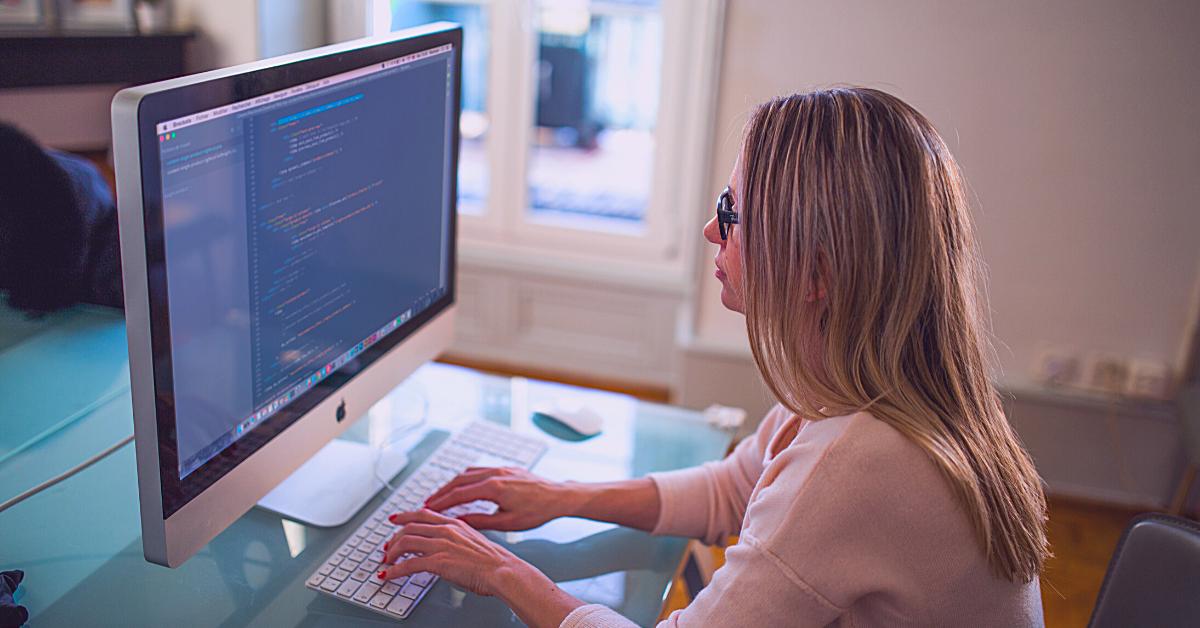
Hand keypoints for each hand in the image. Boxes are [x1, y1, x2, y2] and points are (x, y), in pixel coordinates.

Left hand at [378, 508, 526, 596]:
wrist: (503, 570)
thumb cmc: (494, 561)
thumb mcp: (474, 541)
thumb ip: (458, 540)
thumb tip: (447, 548)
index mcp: (455, 523)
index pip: (423, 514)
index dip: (405, 515)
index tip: (395, 519)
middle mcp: (446, 530)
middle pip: (409, 527)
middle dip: (393, 538)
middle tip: (386, 548)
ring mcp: (441, 545)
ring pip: (405, 542)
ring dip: (391, 553)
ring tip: (386, 563)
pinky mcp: (439, 562)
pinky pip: (408, 564)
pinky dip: (394, 570)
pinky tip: (389, 575)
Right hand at [423, 467, 572, 530]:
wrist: (558, 496)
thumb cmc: (538, 512)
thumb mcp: (507, 523)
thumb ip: (480, 521)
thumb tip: (459, 522)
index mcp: (494, 487)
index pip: (459, 493)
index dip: (441, 502)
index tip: (428, 508)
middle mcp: (495, 473)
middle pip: (459, 480)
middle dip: (441, 492)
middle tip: (428, 503)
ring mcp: (500, 468)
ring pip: (468, 473)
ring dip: (452, 483)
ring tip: (441, 495)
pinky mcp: (506, 468)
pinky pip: (479, 469)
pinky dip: (466, 477)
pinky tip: (463, 484)